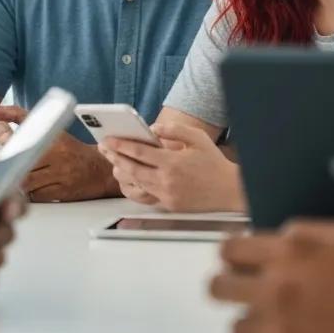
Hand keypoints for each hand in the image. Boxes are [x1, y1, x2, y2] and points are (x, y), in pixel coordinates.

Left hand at [0, 104, 116, 201]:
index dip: (6, 146)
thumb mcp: (49, 127)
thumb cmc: (69, 148)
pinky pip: (37, 196)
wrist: (99, 169)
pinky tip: (23, 190)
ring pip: (27, 182)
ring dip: (15, 182)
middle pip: (22, 163)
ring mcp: (62, 175)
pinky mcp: (63, 193)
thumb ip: (18, 115)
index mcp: (53, 136)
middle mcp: (59, 154)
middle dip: (7, 167)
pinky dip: (27, 194)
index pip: (23, 136)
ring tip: (6, 180)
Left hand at [100, 122, 245, 211]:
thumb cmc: (213, 162)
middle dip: (115, 157)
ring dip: (122, 172)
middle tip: (104, 148)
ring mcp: (167, 195)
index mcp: (172, 162)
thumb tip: (152, 127)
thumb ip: (174, 129)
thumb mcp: (197, 138)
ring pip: (137, 183)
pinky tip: (129, 178)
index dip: (121, 145)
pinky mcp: (169, 205)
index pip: (140, 152)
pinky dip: (135, 185)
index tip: (108, 139)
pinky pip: (146, 194)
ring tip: (113, 162)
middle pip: (132, 168)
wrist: (229, 190)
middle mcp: (167, 180)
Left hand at [211, 220, 333, 332]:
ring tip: (277, 316)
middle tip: (249, 285)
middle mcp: (275, 290)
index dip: (234, 252)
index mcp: (288, 251)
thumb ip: (305, 231)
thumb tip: (277, 235)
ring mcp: (281, 330)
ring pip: (237, 328)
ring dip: (253, 319)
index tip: (241, 257)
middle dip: (230, 283)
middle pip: (218, 289)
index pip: (229, 250)